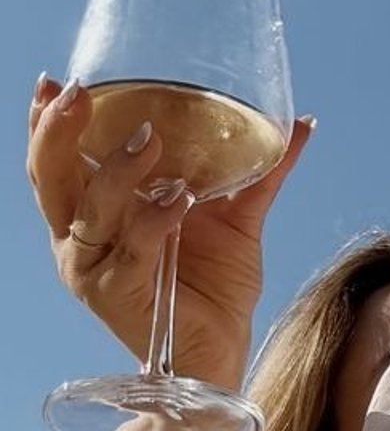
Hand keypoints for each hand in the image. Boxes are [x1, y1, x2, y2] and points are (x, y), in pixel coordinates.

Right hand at [28, 79, 312, 387]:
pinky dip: (152, 221)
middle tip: (82, 93)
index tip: (55, 81)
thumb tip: (300, 122)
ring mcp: (94, 269)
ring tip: (149, 140)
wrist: (221, 349)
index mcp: (95, 212)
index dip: (47, 122)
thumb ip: (260, 169)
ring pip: (89, 211)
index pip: (57, 161)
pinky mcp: (120, 295)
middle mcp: (82, 238)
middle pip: (52, 178)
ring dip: (116, 172)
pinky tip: (178, 200)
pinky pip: (131, 251)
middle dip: (59, 132)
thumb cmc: (215, 284)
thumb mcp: (237, 215)